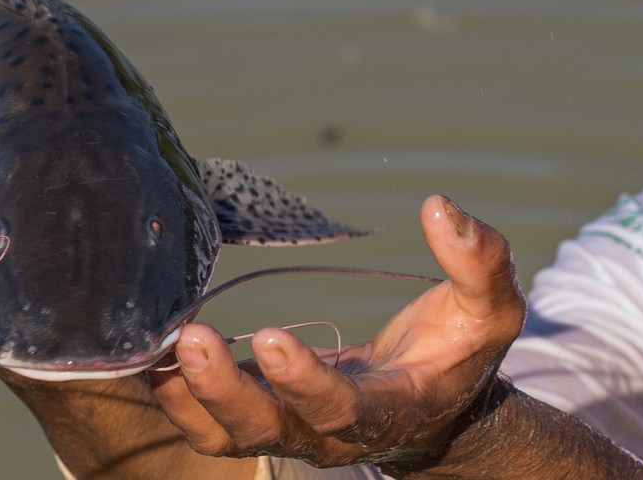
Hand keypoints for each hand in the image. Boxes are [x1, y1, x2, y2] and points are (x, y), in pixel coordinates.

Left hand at [149, 195, 524, 473]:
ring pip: (224, 435)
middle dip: (224, 391)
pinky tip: (151, 346)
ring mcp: (289, 429)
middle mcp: (328, 433)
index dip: (302, 380)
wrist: (435, 409)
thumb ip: (478, 262)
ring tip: (159, 343)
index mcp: (387, 410)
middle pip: (264, 431)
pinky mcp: (262, 412)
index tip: (269, 335)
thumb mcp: (491, 309)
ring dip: (187, 394)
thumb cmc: (459, 351)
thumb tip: (440, 207)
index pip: (338, 408)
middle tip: (192, 338)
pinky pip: (206, 419)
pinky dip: (174, 390)